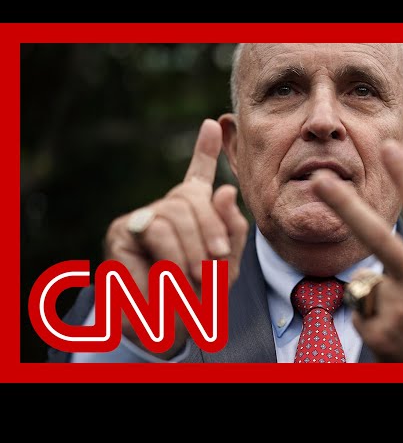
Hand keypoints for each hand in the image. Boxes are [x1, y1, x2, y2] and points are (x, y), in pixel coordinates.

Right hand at [104, 119, 248, 357]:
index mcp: (194, 215)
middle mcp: (167, 209)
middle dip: (211, 229)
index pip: (198, 177)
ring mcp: (143, 217)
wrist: (170, 327)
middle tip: (218, 261)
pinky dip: (172, 255)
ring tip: (194, 277)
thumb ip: (232, 229)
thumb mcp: (228, 263)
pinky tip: (174, 274)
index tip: (213, 123)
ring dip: (191, 248)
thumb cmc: (201, 293)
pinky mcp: (122, 232)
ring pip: (174, 213)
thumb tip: (225, 189)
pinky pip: (155, 229)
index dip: (205, 151)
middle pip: (191, 196)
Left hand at [311, 140, 402, 361]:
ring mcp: (395, 309)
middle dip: (345, 204)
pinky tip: (398, 326)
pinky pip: (361, 306)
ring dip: (377, 285)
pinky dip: (373, 310)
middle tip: (320, 180)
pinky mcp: (377, 332)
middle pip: (374, 236)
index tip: (389, 147)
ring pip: (365, 277)